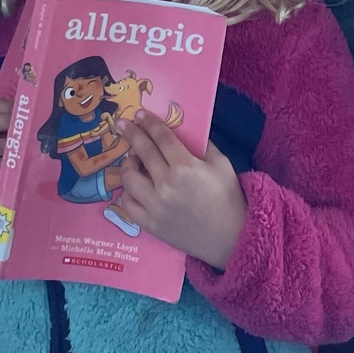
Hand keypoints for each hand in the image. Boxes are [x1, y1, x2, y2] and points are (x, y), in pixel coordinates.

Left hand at [112, 110, 246, 268]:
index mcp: (185, 167)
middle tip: (122, 124)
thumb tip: (184, 132)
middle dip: (131, 133)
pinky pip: (128, 205)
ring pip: (128, 178)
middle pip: (142, 152)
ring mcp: (155, 206)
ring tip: (133, 161)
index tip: (139, 115)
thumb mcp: (222, 164)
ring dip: (128, 165)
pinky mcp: (150, 224)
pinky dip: (128, 193)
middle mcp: (166, 184)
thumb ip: (202, 145)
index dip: (149, 123)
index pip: (161, 138)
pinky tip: (134, 187)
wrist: (231, 238)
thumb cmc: (229, 198)